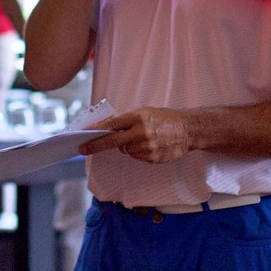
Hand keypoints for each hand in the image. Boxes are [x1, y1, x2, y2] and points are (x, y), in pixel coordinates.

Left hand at [78, 107, 193, 162]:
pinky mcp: (153, 158)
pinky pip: (137, 157)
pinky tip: (151, 145)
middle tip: (82, 149)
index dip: (96, 130)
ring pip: (126, 151)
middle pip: (113, 142)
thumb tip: (105, 128)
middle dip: (96, 145)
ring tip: (144, 138)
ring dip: (128, 146)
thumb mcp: (145, 112)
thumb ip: (127, 120)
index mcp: (138, 117)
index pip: (112, 124)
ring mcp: (148, 146)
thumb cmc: (165, 118)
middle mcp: (141, 132)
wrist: (188, 129)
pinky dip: (139, 152)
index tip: (82, 134)